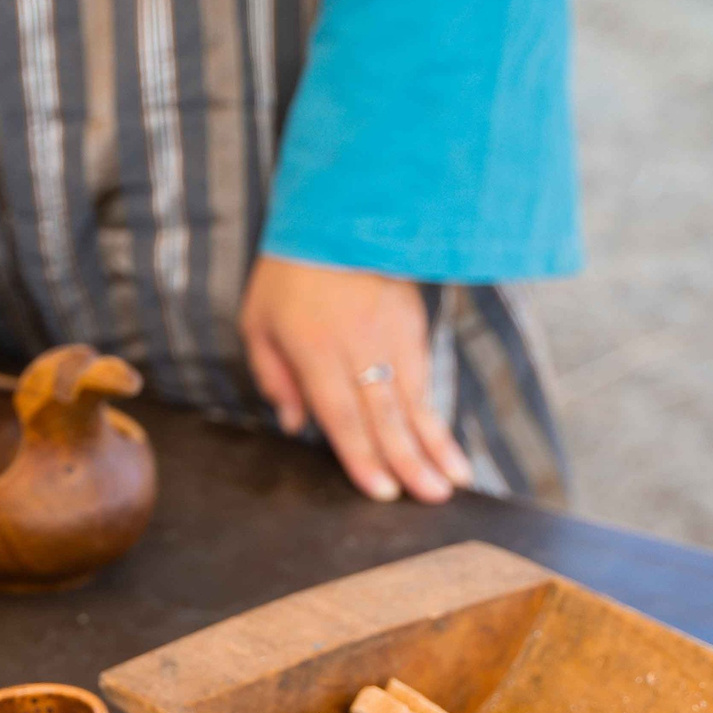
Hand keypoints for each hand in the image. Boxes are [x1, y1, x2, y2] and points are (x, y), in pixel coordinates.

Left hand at [240, 256, 469, 502]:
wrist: (339, 211)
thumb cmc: (289, 273)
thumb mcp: (258, 321)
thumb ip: (274, 375)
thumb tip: (296, 425)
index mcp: (314, 349)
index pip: (342, 415)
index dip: (362, 457)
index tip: (382, 493)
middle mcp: (358, 345)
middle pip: (386, 414)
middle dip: (410, 462)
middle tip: (431, 500)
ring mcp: (391, 333)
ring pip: (415, 399)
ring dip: (435, 444)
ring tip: (453, 482)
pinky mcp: (413, 323)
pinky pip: (423, 377)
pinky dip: (435, 413)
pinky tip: (446, 444)